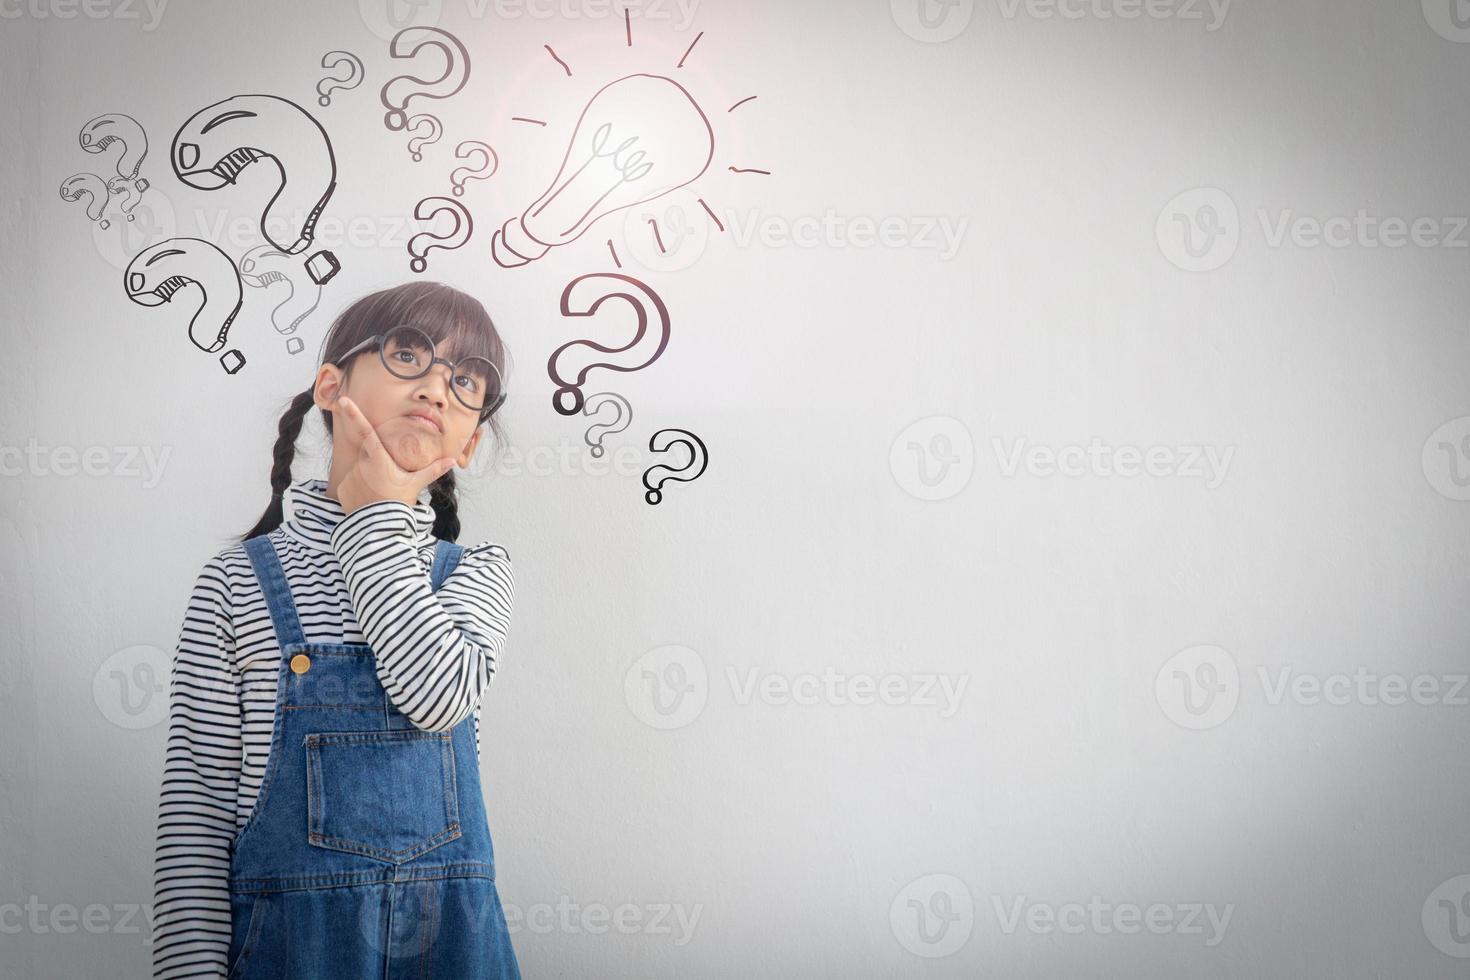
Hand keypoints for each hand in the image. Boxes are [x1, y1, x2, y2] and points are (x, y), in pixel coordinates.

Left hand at [332, 395, 456, 515]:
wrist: (379, 528)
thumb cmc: (398, 503)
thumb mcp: (416, 484)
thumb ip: (433, 470)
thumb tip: (452, 461)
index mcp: (379, 459)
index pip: (366, 431)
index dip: (355, 414)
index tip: (344, 401)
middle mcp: (362, 464)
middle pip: (368, 456)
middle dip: (376, 465)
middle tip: (386, 483)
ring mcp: (350, 476)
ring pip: (360, 470)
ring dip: (368, 478)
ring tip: (379, 494)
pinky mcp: (343, 488)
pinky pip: (350, 484)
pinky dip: (358, 489)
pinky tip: (367, 500)